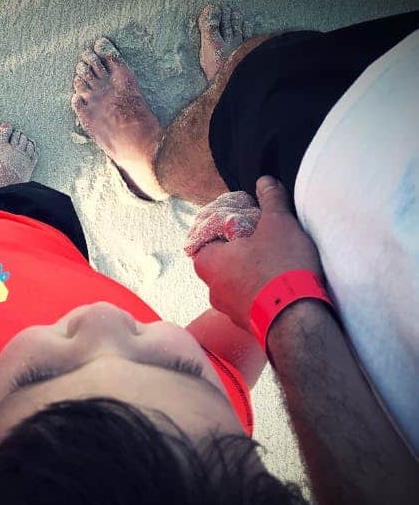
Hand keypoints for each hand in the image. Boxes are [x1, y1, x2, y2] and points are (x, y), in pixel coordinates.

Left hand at [192, 176, 323, 331]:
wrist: (297, 320)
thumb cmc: (280, 268)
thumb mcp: (278, 223)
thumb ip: (270, 199)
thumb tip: (265, 181)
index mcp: (207, 261)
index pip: (207, 235)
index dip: (227, 225)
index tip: (247, 221)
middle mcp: (210, 287)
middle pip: (222, 258)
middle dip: (241, 248)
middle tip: (264, 239)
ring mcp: (227, 309)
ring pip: (235, 280)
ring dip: (251, 271)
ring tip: (276, 261)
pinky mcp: (246, 323)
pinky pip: (250, 299)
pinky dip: (261, 290)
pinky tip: (280, 284)